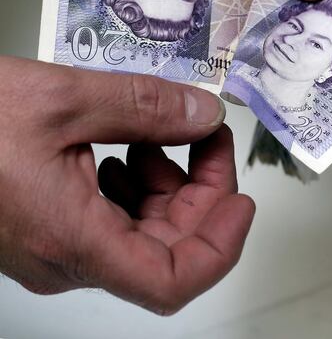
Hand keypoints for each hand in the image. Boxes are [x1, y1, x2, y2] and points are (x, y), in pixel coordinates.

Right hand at [0, 57, 254, 314]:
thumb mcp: (61, 100)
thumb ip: (144, 108)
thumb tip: (203, 114)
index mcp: (74, 240)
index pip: (174, 280)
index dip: (223, 244)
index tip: (242, 200)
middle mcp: (65, 257)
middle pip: (166, 248)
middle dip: (200, 193)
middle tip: (206, 138)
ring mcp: (52, 245)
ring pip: (139, 232)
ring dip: (166, 184)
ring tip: (157, 132)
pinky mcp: (42, 225)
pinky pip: (107, 217)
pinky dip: (131, 181)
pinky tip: (122, 143)